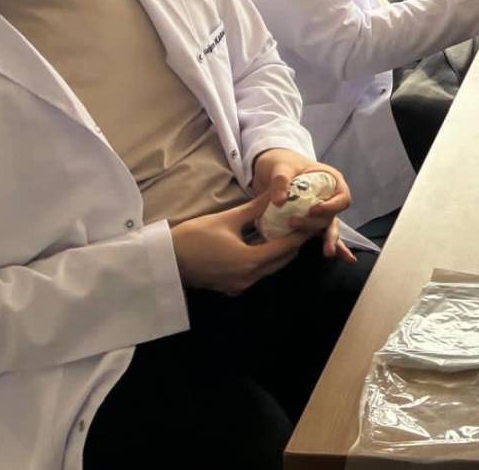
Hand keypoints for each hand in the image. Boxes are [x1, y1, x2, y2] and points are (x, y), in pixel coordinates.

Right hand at [171, 195, 307, 294]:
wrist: (163, 262)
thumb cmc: (193, 237)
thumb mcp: (227, 218)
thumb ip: (256, 207)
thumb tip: (278, 192)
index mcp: (250, 261)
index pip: (286, 247)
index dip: (302, 232)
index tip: (314, 220)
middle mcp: (249, 278)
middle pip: (282, 260)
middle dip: (294, 241)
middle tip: (303, 222)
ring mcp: (240, 286)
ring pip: (271, 267)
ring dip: (280, 250)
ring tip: (288, 229)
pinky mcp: (231, 287)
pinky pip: (257, 272)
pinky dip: (265, 258)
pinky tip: (265, 242)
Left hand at [251, 148, 355, 261]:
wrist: (272, 169)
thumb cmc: (282, 163)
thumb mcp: (281, 168)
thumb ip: (280, 181)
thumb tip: (279, 201)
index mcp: (331, 180)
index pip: (341, 197)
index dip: (331, 206)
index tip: (313, 209)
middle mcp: (330, 197)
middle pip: (333, 215)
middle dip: (318, 224)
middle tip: (295, 224)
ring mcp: (322, 211)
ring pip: (329, 227)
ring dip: (328, 240)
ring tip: (327, 253)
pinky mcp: (311, 221)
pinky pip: (321, 234)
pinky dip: (330, 245)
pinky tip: (343, 258)